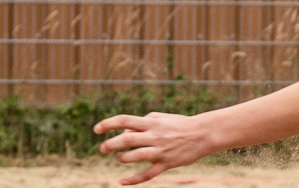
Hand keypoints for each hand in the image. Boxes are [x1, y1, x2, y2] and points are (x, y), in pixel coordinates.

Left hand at [94, 111, 216, 184]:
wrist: (202, 134)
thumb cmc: (178, 124)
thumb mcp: (160, 117)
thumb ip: (142, 121)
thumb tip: (125, 129)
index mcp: (150, 122)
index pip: (124, 120)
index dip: (108, 124)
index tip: (96, 129)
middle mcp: (154, 135)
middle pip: (127, 138)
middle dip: (111, 144)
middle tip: (102, 149)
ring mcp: (160, 150)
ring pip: (137, 155)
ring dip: (123, 158)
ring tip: (118, 158)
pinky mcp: (167, 164)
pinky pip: (148, 174)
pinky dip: (134, 179)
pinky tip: (122, 181)